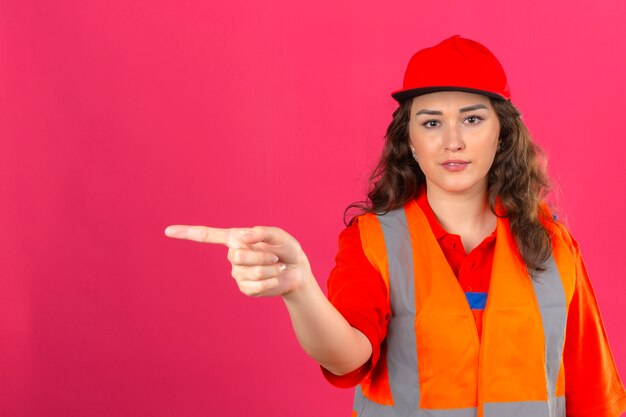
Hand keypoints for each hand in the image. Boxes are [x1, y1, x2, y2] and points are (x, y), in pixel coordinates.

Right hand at [164, 225, 311, 296]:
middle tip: (275, 257)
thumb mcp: (279, 236)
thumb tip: (243, 238)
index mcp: (237, 238)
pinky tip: (275, 278)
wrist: (296, 272)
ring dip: (269, 269)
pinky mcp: (246, 288)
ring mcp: (238, 274)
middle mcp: (233, 256)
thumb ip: (262, 232)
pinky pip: (255, 286)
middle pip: (237, 257)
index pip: (207, 235)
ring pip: (249, 273)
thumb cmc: (287, 250)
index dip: (187, 233)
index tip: (167, 231)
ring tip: (277, 266)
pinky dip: (270, 282)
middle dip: (261, 256)